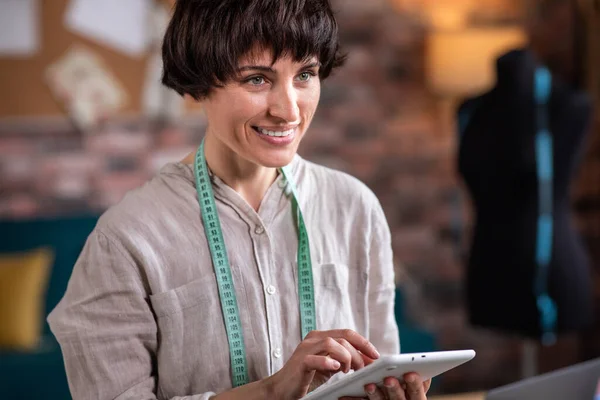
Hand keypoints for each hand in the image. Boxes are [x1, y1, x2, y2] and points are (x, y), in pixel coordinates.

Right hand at [264, 329, 379, 399]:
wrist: (283, 389)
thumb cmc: (307, 377)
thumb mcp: (331, 367)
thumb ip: (346, 360)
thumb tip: (369, 360)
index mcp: (321, 337)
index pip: (347, 333)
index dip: (364, 343)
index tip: (376, 355)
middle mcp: (313, 339)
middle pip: (343, 338)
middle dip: (358, 353)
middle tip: (363, 368)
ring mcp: (306, 349)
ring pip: (331, 344)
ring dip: (346, 357)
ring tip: (349, 371)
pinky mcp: (300, 362)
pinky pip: (314, 358)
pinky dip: (327, 362)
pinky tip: (336, 368)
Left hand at [340, 373, 430, 399]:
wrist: (385, 397)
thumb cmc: (400, 388)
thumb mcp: (408, 382)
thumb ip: (411, 374)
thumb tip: (408, 361)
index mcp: (414, 397)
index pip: (417, 391)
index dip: (415, 383)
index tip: (410, 373)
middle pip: (399, 399)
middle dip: (394, 389)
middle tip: (388, 379)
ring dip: (375, 395)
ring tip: (369, 385)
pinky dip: (357, 399)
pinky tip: (349, 395)